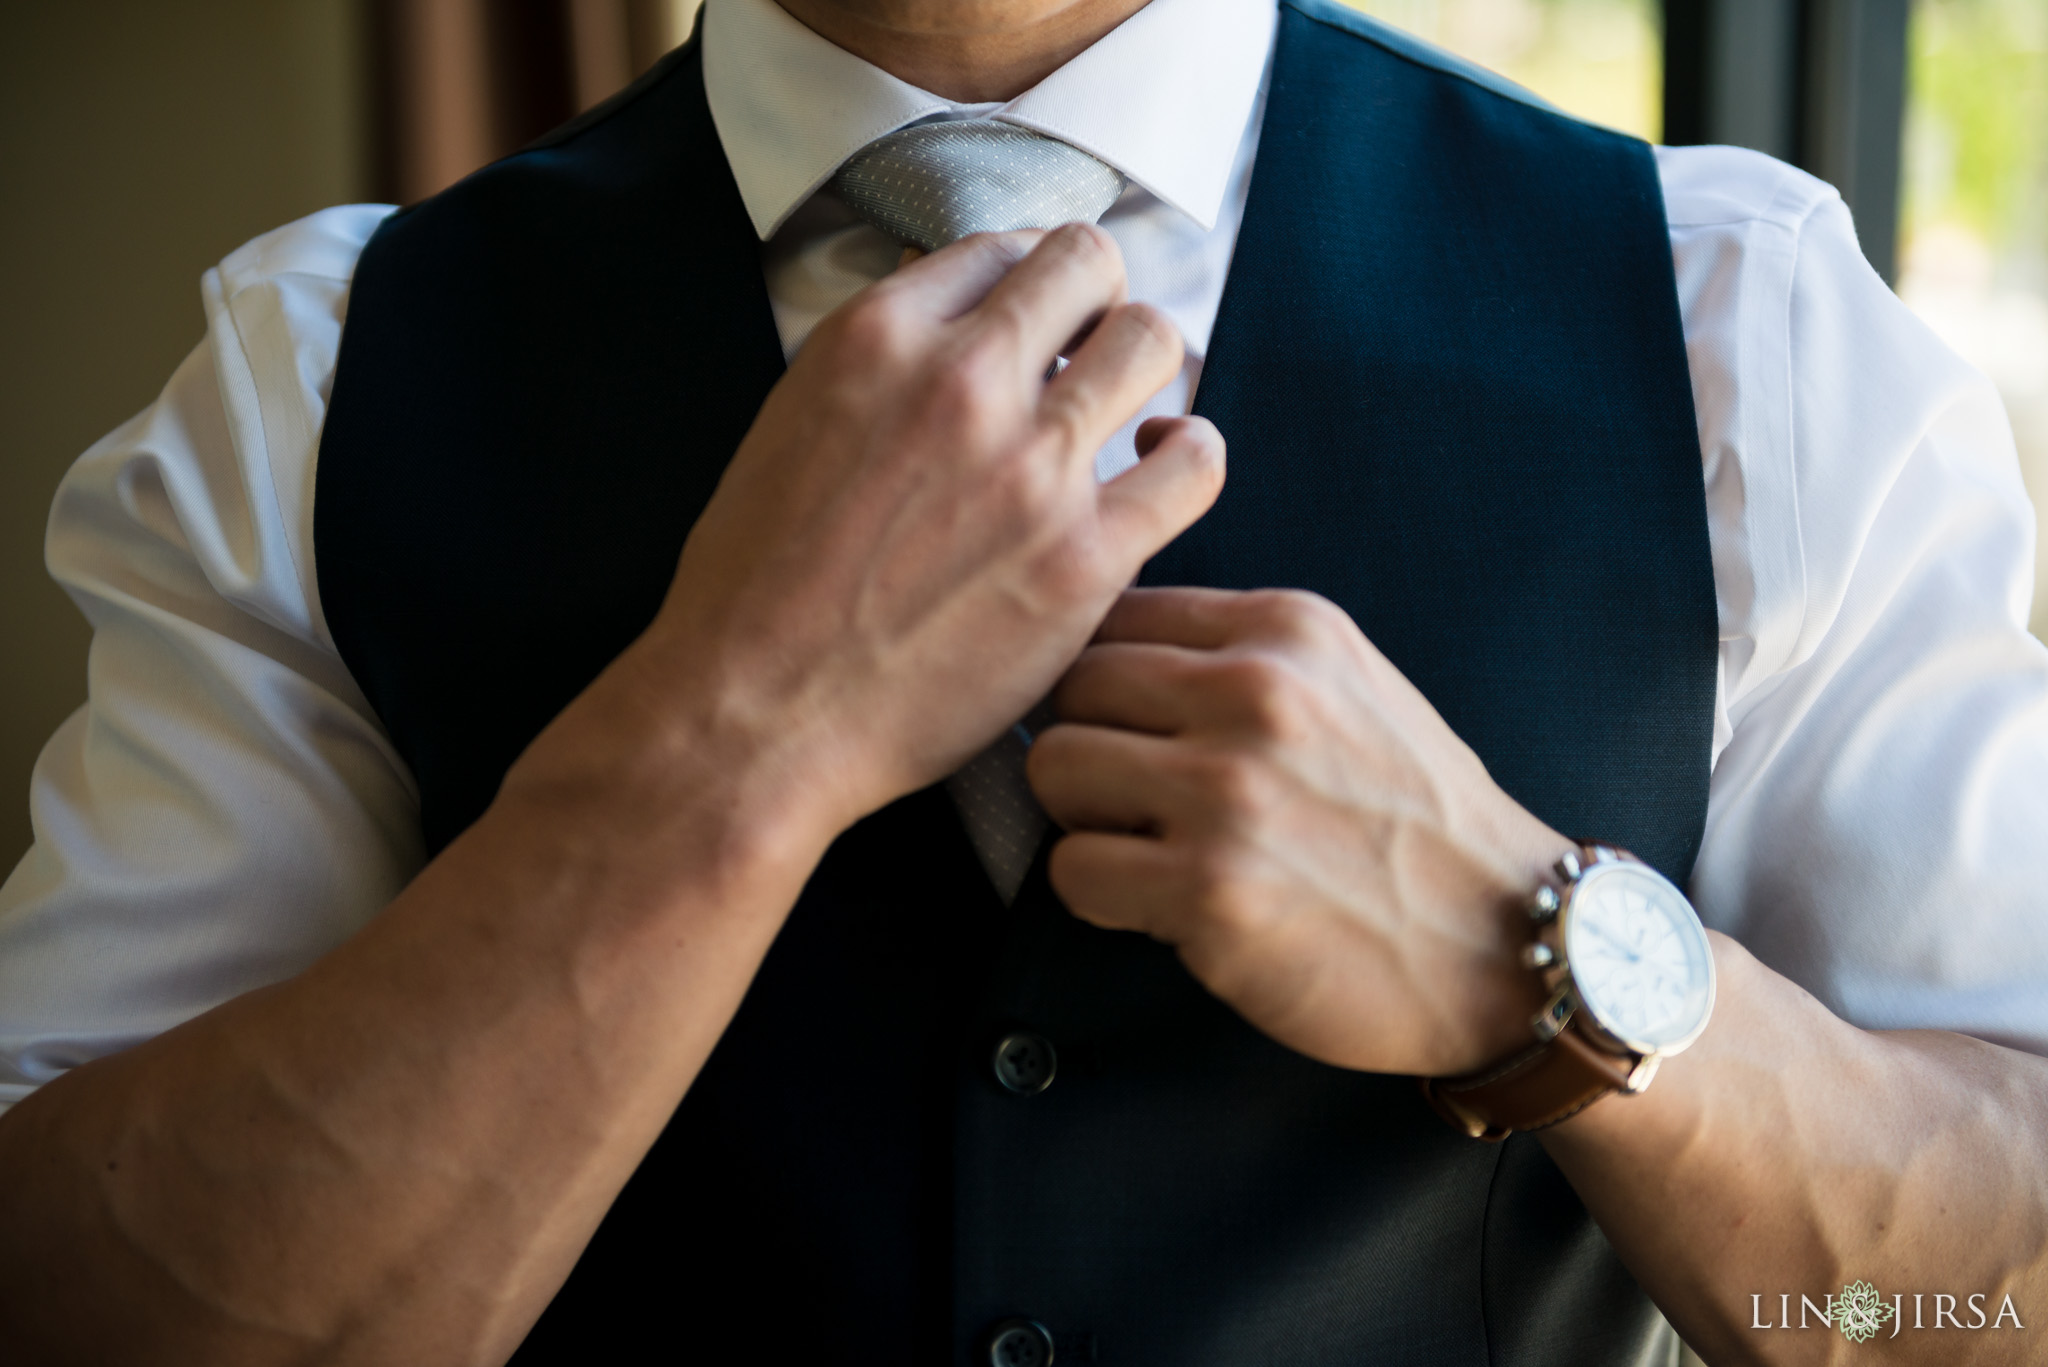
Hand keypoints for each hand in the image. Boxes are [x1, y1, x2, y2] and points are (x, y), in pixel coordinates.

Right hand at [603, 227, 1223, 839]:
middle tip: (1091, 352)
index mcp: (878, 338)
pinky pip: (1194, 463)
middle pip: (1089, 265)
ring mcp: (1034, 466)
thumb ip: (877, 369)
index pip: (1001, 249)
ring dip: (1148, 365)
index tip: (1037, 322)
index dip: (1029, 283)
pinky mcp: (1086, 556)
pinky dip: (1189, 452)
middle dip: (1098, 301)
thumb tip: (948, 334)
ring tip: (1128, 410)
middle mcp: (963, 382)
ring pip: (1154, 342)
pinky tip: (1163, 468)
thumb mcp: (789, 423)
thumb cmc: (753, 588)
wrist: (757, 711)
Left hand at [1028, 586, 1571, 1076]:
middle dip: (1088, 744)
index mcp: (1286, 629)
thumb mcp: (1349, 685)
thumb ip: (1242, 653)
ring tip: (1146, 848)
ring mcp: (1230, 792)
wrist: (1507, 941)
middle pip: (1071, 685)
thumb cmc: (1416, 820)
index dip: (1106, 680)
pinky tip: (1163, 905)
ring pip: (1054, 769)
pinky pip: (1073, 871)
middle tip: (1134, 799)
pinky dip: (1100, 895)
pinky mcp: (1211, 889)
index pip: (1116, 613)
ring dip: (1085, 818)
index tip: (1131, 728)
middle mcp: (1255, 694)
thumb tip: (1109, 643)